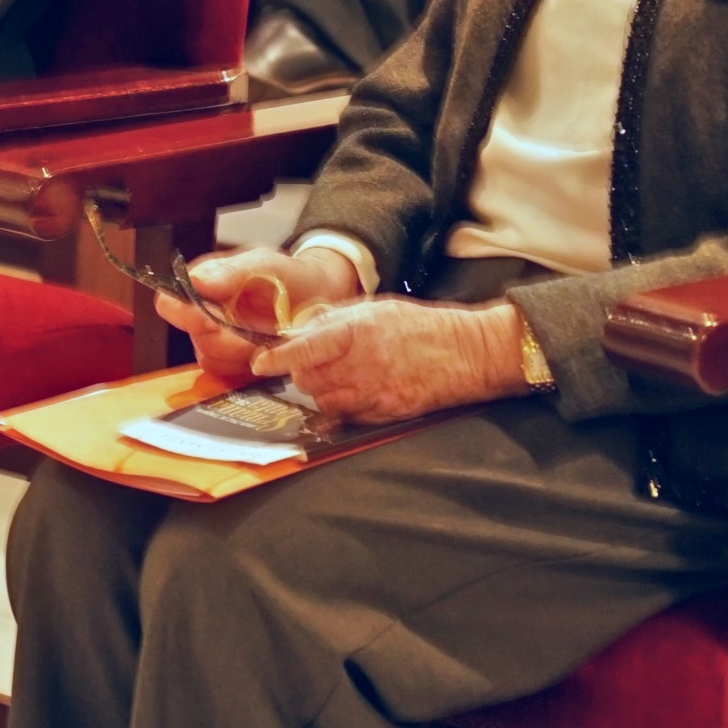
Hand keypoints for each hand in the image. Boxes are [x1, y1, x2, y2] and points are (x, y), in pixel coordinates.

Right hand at [157, 242, 364, 382]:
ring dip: (242, 354)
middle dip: (226, 339)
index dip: (187, 315)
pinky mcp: (238, 365)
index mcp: (203, 288)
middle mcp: (205, 318)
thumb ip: (231, 271)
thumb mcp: (264, 263)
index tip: (212, 318)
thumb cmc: (289, 275)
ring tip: (267, 338)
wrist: (321, 295)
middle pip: (195, 340)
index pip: (171, 305)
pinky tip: (270, 351)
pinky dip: (252, 366)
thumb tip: (196, 281)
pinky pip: (232, 376)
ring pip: (213, 361)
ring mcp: (220, 344)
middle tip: (253, 331)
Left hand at [251, 297, 524, 426]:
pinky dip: (343, 407)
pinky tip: (357, 390)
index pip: (305, 349)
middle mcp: (363, 364)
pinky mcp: (385, 413)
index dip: (278, 358)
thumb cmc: (419, 326)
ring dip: (322, 391)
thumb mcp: (373, 310)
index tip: (260, 363)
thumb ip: (332, 322)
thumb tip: (297, 334)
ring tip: (342, 375)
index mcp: (357, 332)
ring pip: (323, 402)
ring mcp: (374, 393)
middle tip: (316, 363)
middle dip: (303, 373)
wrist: (467, 353)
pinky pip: (347, 416)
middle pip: (307, 381)